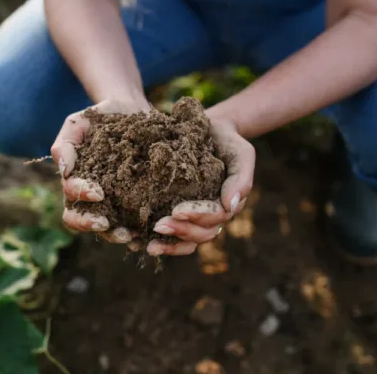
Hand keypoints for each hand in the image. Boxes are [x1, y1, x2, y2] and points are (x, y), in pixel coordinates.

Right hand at [51, 99, 150, 243]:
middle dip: (91, 224)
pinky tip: (148, 231)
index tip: (98, 193)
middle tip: (106, 224)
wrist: (130, 109)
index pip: (71, 198)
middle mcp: (91, 196)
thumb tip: (64, 171)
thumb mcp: (77, 124)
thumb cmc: (99, 117)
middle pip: (82, 220)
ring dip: (115, 234)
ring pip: (107, 227)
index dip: (81, 198)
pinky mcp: (136, 200)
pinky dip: (139, 230)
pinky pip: (134, 221)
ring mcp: (113, 201)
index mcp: (75, 181)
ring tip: (130, 234)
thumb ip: (64, 145)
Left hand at [144, 118, 254, 255]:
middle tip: (157, 226)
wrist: (211, 131)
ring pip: (186, 241)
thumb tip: (230, 206)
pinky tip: (135, 243)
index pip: (215, 217)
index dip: (197, 216)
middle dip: (180, 232)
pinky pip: (170, 234)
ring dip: (168, 245)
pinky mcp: (176, 213)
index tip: (176, 210)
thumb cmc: (228, 142)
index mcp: (227, 205)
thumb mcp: (241, 154)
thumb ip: (240, 179)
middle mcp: (211, 216)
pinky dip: (156, 241)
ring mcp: (194, 217)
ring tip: (147, 245)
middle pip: (200, 234)